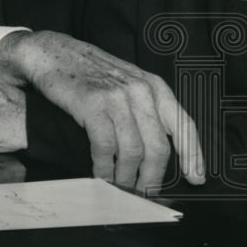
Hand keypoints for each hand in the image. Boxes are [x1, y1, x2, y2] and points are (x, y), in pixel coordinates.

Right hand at [0, 30, 204, 192]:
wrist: (52, 53)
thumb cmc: (88, 72)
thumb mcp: (127, 82)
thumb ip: (145, 109)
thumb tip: (158, 150)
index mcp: (154, 86)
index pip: (184, 126)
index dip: (192, 156)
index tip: (195, 179)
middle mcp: (140, 91)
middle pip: (158, 147)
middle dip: (152, 177)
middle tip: (144, 193)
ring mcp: (117, 97)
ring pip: (133, 151)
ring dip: (126, 177)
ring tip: (120, 187)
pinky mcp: (92, 105)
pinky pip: (105, 147)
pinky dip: (104, 167)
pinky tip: (101, 174)